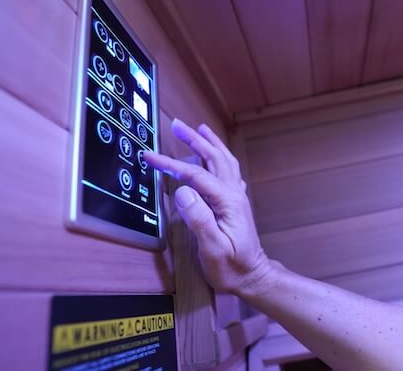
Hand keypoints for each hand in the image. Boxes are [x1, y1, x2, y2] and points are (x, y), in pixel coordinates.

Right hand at [143, 119, 272, 293]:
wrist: (253, 277)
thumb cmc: (232, 267)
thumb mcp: (212, 248)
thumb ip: (199, 219)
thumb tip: (183, 192)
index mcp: (227, 202)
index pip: (195, 176)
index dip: (171, 164)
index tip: (149, 156)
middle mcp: (233, 194)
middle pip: (213, 158)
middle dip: (194, 140)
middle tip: (177, 125)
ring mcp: (236, 197)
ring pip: (223, 161)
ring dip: (210, 144)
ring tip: (198, 130)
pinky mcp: (235, 203)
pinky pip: (227, 172)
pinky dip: (219, 158)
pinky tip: (216, 157)